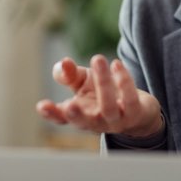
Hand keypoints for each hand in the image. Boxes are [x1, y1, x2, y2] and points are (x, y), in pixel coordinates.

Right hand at [36, 56, 163, 136]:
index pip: (62, 118)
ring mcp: (116, 121)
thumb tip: (64, 63)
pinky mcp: (135, 114)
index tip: (42, 106)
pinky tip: (117, 64)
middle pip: (84, 121)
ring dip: (103, 83)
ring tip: (97, 58)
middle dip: (76, 115)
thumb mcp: (83, 82)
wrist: (138, 111)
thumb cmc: (103, 94)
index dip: (51, 114)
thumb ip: (69, 74)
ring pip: (108, 107)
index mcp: (79, 115)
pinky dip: (124, 81)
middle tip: (70, 104)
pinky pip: (130, 99)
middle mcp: (96, 122)